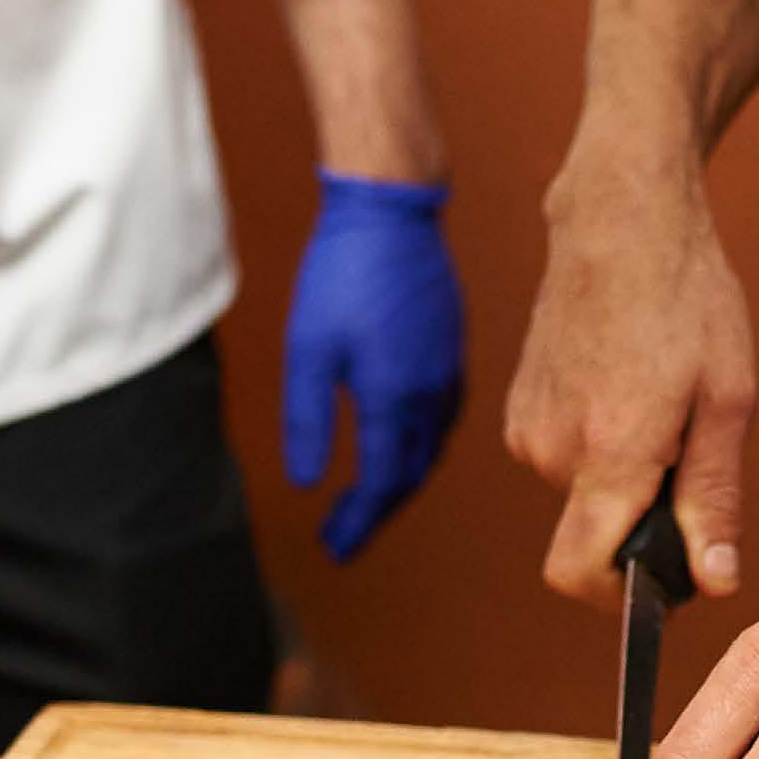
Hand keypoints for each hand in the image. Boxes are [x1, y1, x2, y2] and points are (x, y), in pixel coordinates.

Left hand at [282, 173, 464, 561]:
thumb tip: (306, 482)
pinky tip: (403, 447)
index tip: (334, 549)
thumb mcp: (309, 349)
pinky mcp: (451, 353)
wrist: (393, 209)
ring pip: (430, 451)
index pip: (381, 483)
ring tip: (370, 502)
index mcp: (394, 398)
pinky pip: (443, 421)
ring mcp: (447, 373)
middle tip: (343, 538)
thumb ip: (307, 420)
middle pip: (409, 476)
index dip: (357, 522)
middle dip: (376, 512)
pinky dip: (420, 449)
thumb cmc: (343, 272)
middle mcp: (430, 395)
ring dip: (401, 483)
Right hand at [505, 153, 752, 606]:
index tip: (661, 581)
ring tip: (659, 403)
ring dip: (622, 477)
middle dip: (639, 521)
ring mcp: (527, 428)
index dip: (620, 599)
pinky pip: (564, 461)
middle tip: (685, 449)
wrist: (621, 216)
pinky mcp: (518, 410)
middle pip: (593, 537)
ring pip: (580, 498)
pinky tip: (627, 388)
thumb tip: (713, 582)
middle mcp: (553, 451)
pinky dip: (599, 448)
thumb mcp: (727, 402)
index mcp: (609, 453)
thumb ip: (714, 501)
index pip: (578, 574)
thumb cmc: (686, 298)